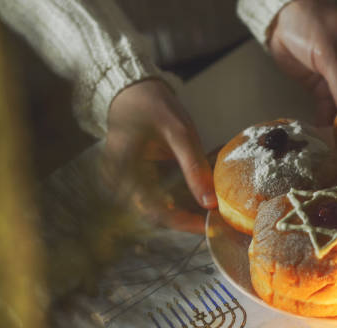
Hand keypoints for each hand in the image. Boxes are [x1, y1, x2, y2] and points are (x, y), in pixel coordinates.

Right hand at [103, 79, 216, 233]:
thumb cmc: (154, 106)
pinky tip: (199, 198)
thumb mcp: (180, 132)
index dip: (183, 223)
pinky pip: (157, 200)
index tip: (209, 225)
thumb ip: (194, 167)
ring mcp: (126, 184)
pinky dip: (179, 201)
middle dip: (187, 219)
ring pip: (158, 210)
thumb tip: (210, 203)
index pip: (154, 212)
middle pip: (156, 215)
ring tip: (212, 210)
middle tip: (216, 220)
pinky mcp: (135, 182)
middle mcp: (120, 183)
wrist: (133, 93)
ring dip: (184, 212)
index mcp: (124, 171)